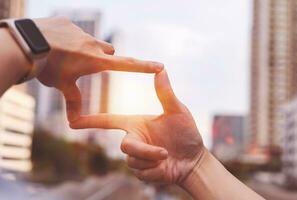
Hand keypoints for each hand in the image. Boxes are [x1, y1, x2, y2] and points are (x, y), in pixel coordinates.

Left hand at [34, 17, 162, 120]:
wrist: (28, 45)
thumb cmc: (48, 67)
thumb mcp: (62, 86)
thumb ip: (72, 101)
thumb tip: (73, 123)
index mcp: (96, 61)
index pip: (126, 64)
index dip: (144, 66)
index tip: (159, 66)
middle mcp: (93, 45)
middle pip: (109, 51)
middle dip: (105, 58)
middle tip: (88, 65)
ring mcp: (81, 32)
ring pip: (91, 41)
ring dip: (84, 49)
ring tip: (64, 56)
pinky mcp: (68, 23)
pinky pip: (74, 31)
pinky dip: (68, 39)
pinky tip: (54, 44)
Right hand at [70, 69, 205, 183]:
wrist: (193, 160)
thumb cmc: (186, 133)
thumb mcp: (177, 111)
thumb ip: (165, 93)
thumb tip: (161, 69)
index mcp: (137, 124)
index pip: (109, 121)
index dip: (91, 121)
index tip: (72, 120)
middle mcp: (133, 139)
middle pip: (125, 146)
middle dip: (144, 151)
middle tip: (164, 153)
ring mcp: (136, 157)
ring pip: (133, 161)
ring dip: (154, 161)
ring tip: (168, 156)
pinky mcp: (141, 171)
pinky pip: (140, 173)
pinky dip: (156, 171)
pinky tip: (165, 167)